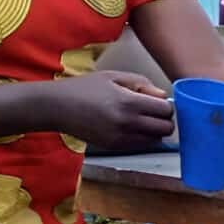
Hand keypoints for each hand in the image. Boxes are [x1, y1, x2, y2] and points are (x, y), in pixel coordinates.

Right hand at [53, 71, 174, 149]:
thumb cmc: (85, 88)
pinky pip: (141, 146)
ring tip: (142, 120)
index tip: (158, 102)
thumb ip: (142, 84)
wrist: (57, 107)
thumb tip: (163, 95)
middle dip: (165, 120)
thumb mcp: (113, 76)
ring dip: (155, 131)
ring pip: (156, 140)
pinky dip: (143, 138)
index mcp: (129, 102)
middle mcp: (128, 123)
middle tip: (154, 112)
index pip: (166, 110)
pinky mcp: (115, 147)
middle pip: (166, 128)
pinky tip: (132, 127)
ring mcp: (122, 138)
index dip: (166, 105)